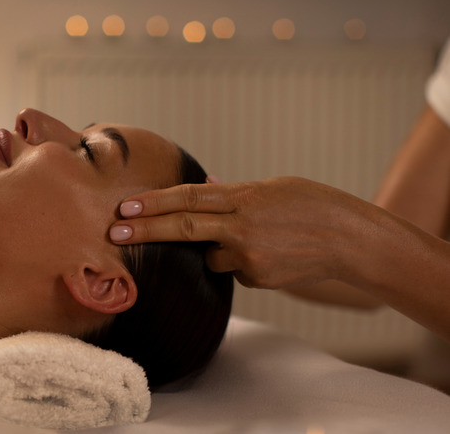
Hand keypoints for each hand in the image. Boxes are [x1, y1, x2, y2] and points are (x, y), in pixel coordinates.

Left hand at [109, 176, 383, 289]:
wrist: (349, 241)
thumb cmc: (312, 204)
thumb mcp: (272, 186)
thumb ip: (233, 192)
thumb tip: (202, 186)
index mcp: (244, 197)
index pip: (189, 197)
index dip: (154, 202)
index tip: (125, 207)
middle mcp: (242, 228)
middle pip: (184, 227)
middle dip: (145, 231)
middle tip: (114, 233)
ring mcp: (249, 257)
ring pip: (210, 255)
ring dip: (216, 247)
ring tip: (257, 238)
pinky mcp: (256, 279)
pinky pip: (233, 269)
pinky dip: (239, 261)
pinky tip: (268, 253)